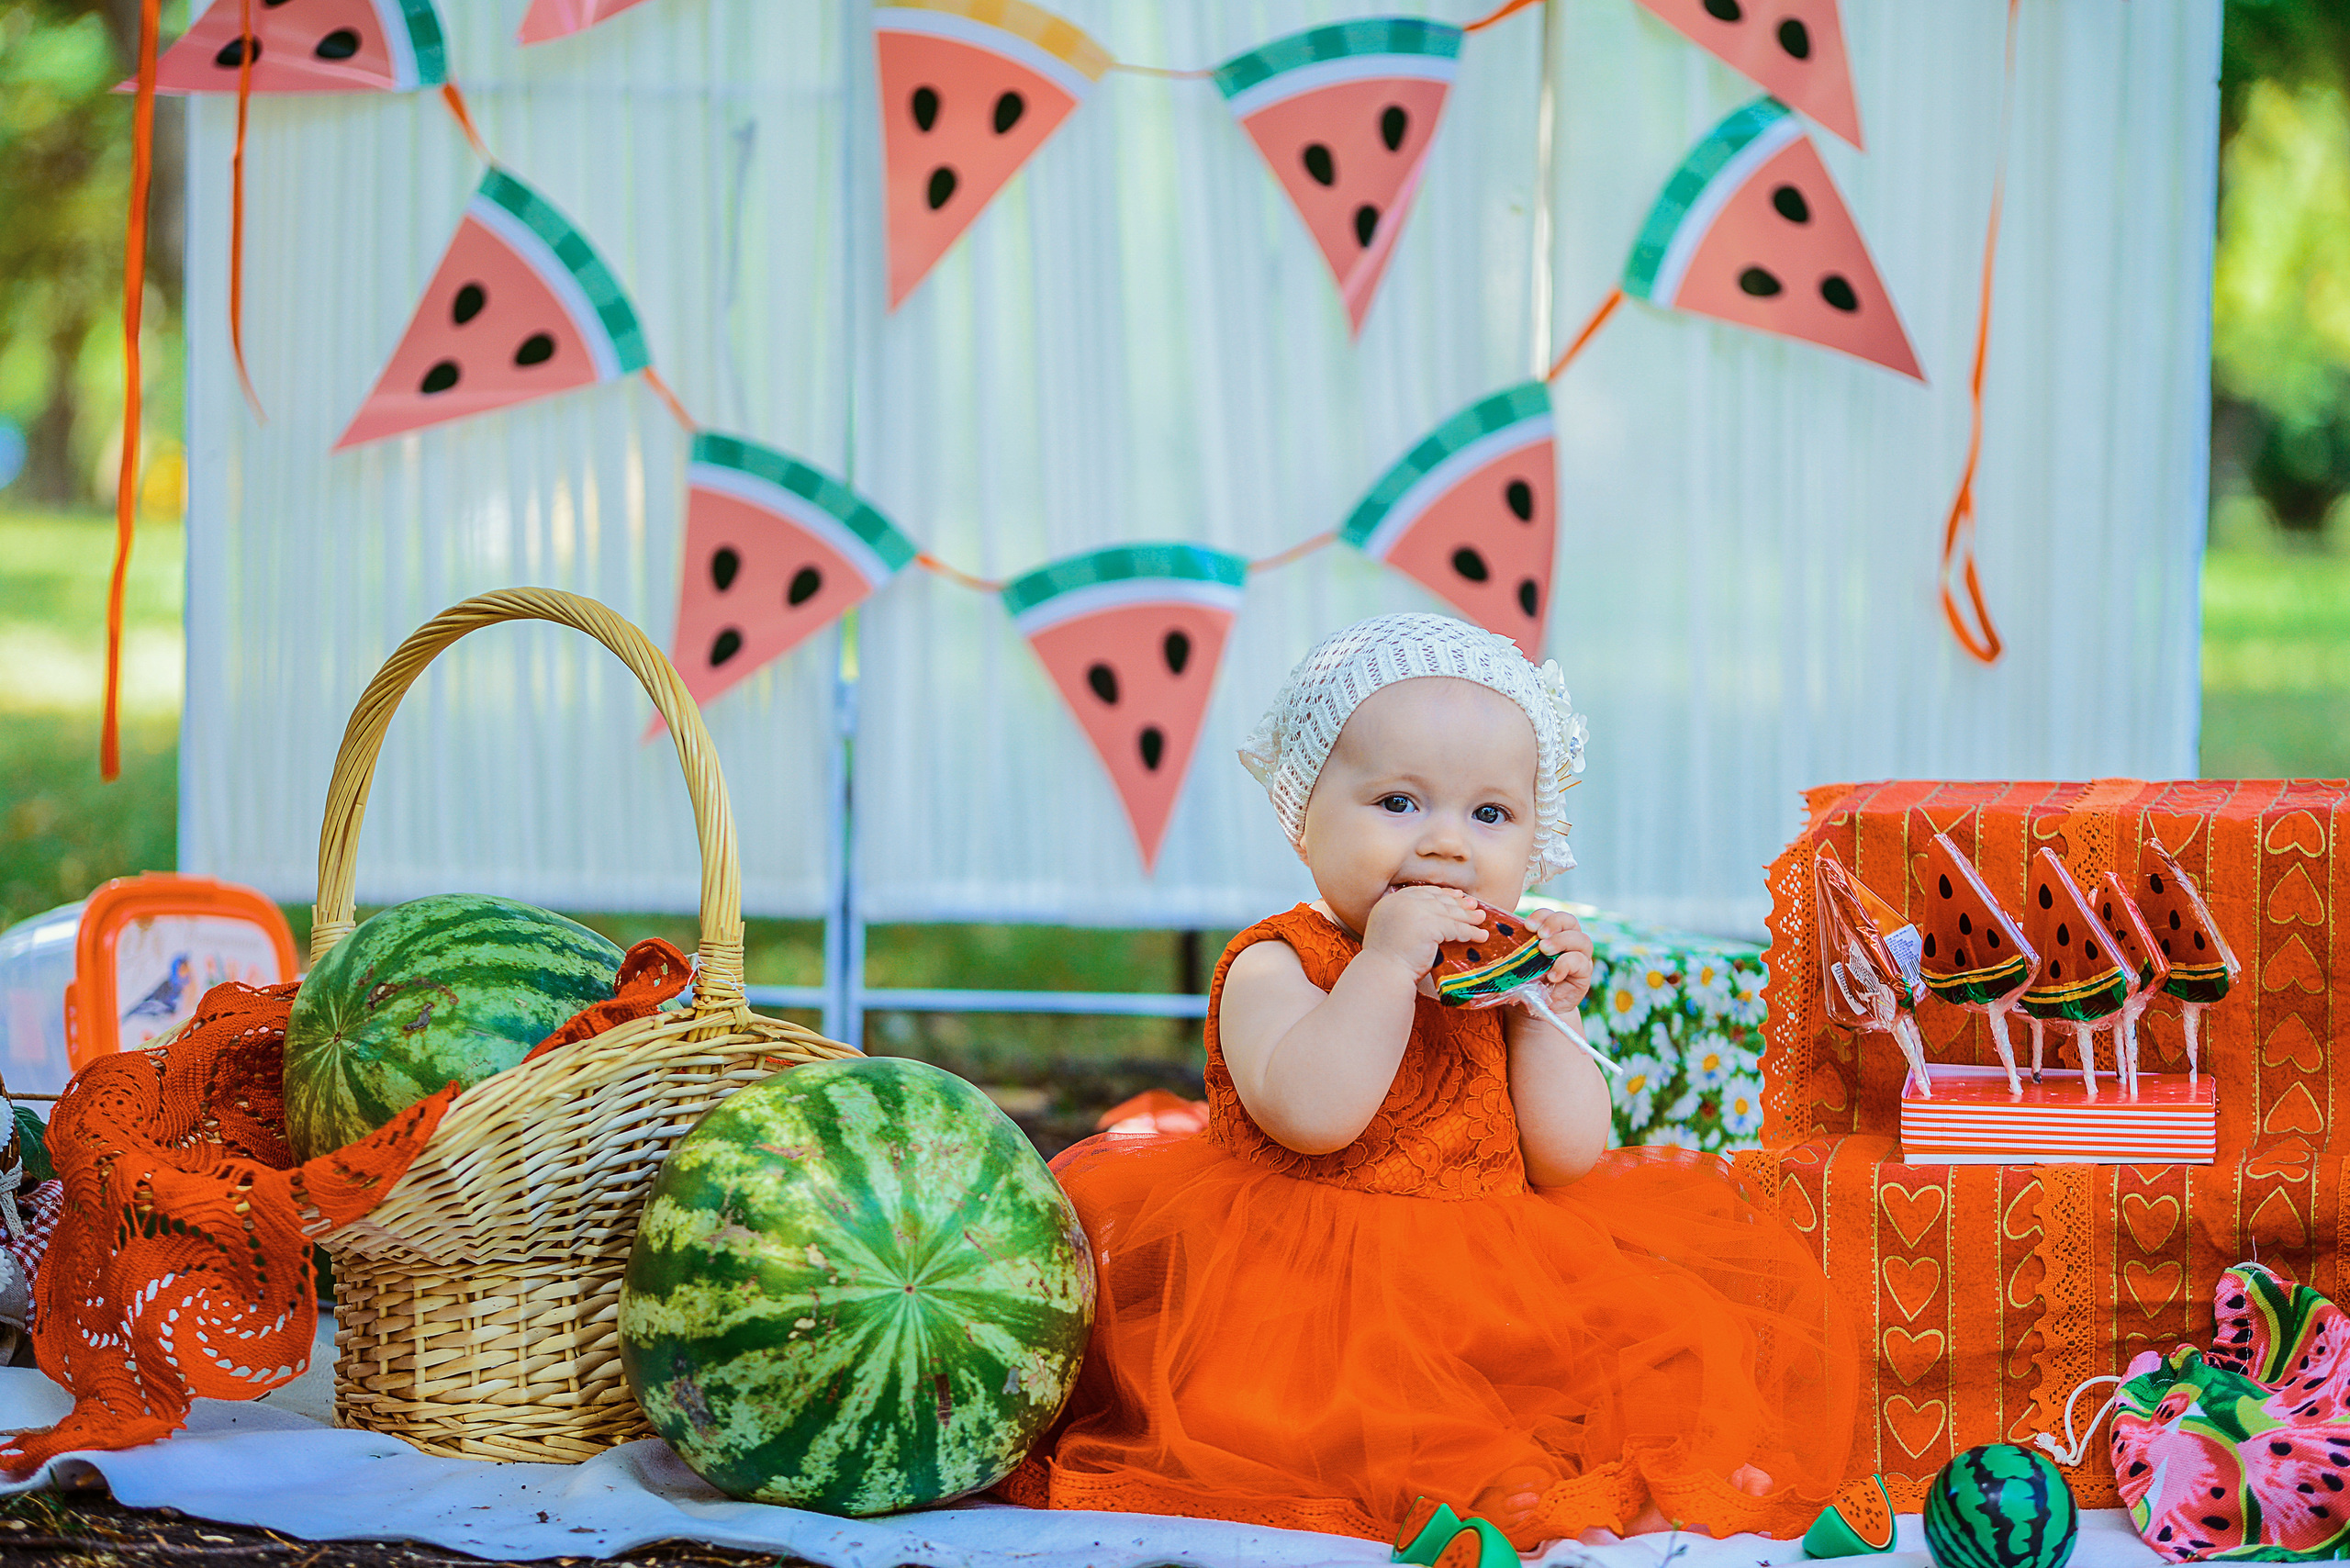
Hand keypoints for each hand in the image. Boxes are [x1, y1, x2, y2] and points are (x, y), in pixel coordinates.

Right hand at [1358, 885, 1487, 987]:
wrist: (1383, 974)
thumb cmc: (1386, 960)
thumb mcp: (1391, 930)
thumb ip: (1404, 918)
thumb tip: (1428, 916)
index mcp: (1391, 901)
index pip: (1422, 893)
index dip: (1442, 894)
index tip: (1456, 896)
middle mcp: (1403, 902)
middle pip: (1438, 900)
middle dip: (1458, 903)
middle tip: (1474, 905)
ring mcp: (1416, 912)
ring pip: (1449, 913)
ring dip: (1468, 916)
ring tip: (1481, 918)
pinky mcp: (1430, 925)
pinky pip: (1456, 929)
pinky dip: (1470, 933)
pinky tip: (1480, 936)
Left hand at [1523, 907, 1593, 1009]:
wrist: (1532, 1009)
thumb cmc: (1522, 982)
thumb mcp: (1516, 964)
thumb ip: (1513, 951)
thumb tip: (1494, 939)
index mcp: (1552, 934)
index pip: (1552, 915)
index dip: (1542, 915)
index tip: (1528, 925)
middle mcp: (1569, 942)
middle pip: (1571, 921)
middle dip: (1554, 923)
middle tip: (1540, 935)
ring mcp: (1579, 958)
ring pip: (1582, 939)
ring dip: (1562, 941)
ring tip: (1545, 950)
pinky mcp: (1583, 975)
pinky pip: (1581, 963)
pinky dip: (1566, 965)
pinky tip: (1552, 975)